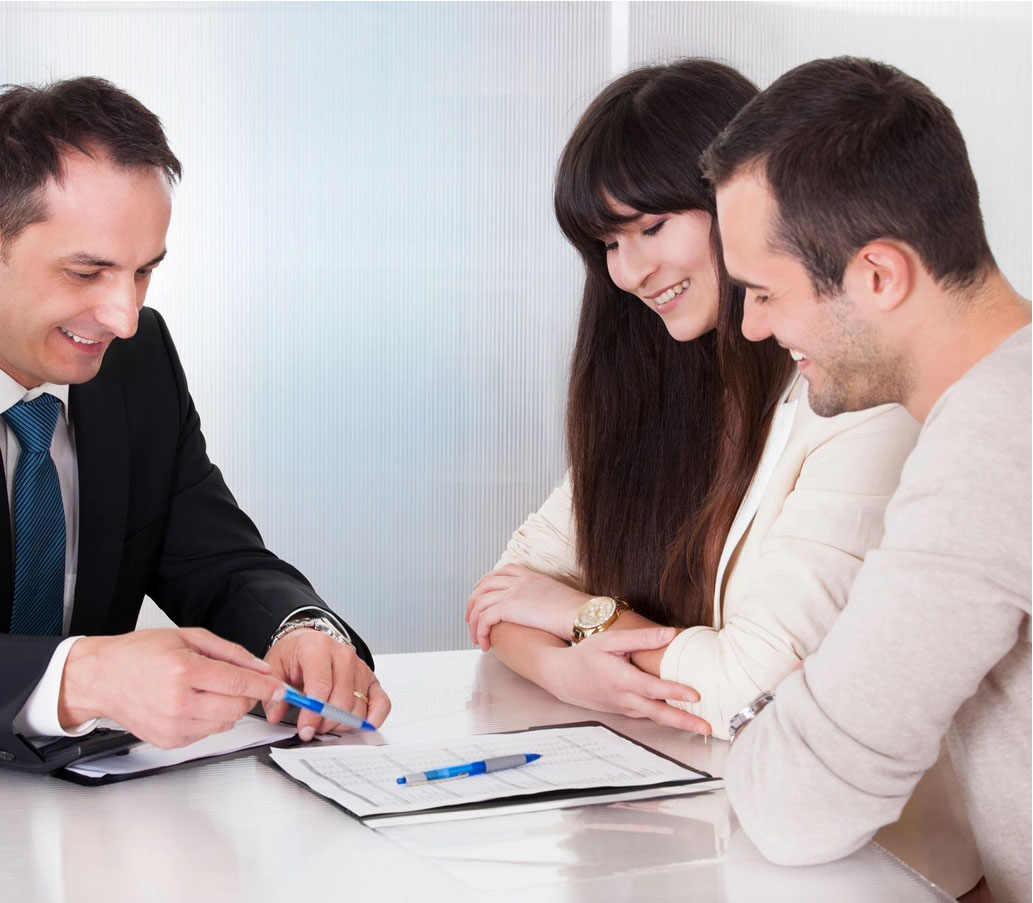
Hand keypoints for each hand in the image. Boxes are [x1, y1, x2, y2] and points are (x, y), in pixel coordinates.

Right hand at [59, 628, 285, 748]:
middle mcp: (177, 701)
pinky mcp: (168, 741)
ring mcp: (172, 725)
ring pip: (225, 724)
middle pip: (236, 709)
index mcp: (184, 670)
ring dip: (229, 708)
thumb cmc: (141, 653)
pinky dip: (210, 719)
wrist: (102, 677)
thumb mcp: (188, 637)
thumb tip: (261, 668)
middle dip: (249, 697)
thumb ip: (231, 652)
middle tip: (243, 684)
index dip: (265, 686)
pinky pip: (206, 733)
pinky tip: (194, 703)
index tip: (280, 687)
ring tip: (210, 690)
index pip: (238, 683)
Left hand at [263, 629, 390, 739]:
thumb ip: (274, 691)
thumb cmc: (295, 654)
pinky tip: (360, 725)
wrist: (310, 641)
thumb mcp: (274, 667)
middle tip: (312, 728)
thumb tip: (276, 714)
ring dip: (341, 723)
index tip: (305, 729)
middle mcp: (343, 655)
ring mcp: (359, 667)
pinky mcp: (371, 679)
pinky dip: (374, 718)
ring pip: (358, 707)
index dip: (313, 713)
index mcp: (318, 647)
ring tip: (326, 722)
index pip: (321, 686)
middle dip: (325, 722)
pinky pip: (381, 703)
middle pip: (342, 700)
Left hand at [466, 565, 587, 649]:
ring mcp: (513, 591)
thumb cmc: (578, 613)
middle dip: (473, 602)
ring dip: (474, 622)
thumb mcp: (559, 598)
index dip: (486, 583)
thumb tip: (545, 612)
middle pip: (484, 584)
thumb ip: (545, 600)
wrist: (582, 614)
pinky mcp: (509, 606)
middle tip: (470, 619)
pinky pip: (484, 618)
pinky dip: (480, 632)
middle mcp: (519, 580)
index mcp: (531, 576)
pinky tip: (485, 644)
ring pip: (480, 602)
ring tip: (476, 638)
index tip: (480, 595)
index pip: (501, 571)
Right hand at [540, 627, 710, 733]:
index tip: (696, 695)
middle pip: (658, 712)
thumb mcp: (610, 640)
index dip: (674, 691)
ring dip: (677, 723)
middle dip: (684, 721)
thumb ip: (641, 638)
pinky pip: (646, 716)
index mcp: (621, 679)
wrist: (562, 676)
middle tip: (707, 728)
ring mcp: (623, 708)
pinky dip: (663, 719)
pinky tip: (678, 718)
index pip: (653, 687)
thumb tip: (670, 633)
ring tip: (700, 726)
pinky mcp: (623, 712)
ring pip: (654, 717)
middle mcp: (624, 698)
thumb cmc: (585, 655)